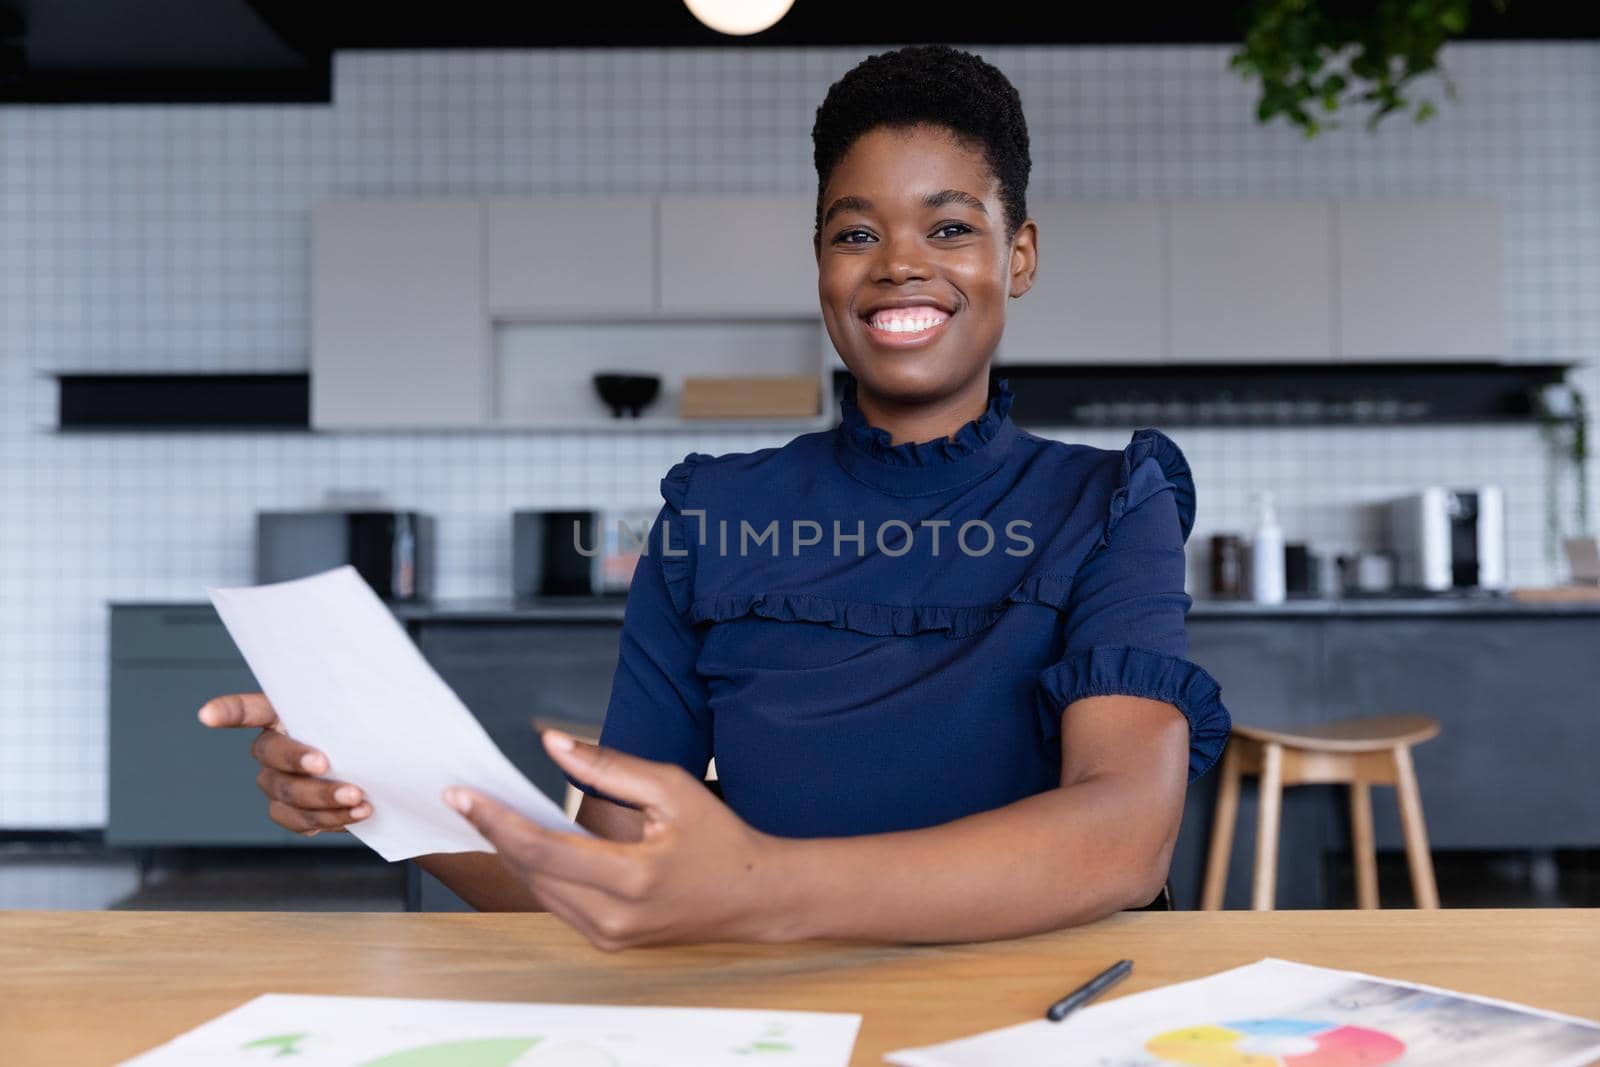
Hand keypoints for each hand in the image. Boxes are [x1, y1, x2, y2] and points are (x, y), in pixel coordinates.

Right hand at [197, 693, 371, 836]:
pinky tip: (356, 815)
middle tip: (325, 764)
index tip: (207, 716)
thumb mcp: (373, 714)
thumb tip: (380, 702)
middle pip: (270, 753)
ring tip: (359, 798)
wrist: (385, 775)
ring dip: (324, 797)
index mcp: (287, 712)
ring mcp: (275, 782)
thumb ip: (364, 708)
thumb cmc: (376, 733)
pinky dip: (330, 819)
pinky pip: (300, 821)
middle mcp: (272, 747)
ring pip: (287, 793)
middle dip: (297, 760)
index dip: (228, 711)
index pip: (249, 708)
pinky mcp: (287, 813)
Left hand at [445, 732, 792, 949]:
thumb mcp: (672, 788)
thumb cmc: (720, 838)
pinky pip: (555, 902)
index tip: (462, 796)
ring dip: (512, 851)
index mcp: (632, 878)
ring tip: (489, 812)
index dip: (496, 821)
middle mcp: (613, 917)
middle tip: (465, 797)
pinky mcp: (607, 942)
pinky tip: (527, 839)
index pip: (543, 850)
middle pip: (531, 872)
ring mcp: (608, 937)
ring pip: (537, 890)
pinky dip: (537, 869)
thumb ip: (609, 767)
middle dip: (495, 832)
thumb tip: (553, 744)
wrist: (755, 897)